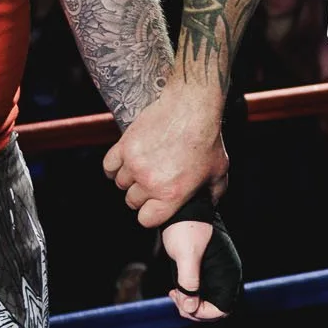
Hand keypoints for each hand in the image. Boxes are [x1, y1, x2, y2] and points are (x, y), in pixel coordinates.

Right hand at [104, 83, 226, 227]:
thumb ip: (213, 194)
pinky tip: (125, 162)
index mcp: (171, 194)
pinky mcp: (125, 146)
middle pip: (132, 201)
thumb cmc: (206, 138)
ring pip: (121, 183)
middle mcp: (150, 182)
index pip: (146, 220)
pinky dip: (114, 167)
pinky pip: (109, 166)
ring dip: (130, 179)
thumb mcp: (219, 172)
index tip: (155, 206)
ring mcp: (135, 164)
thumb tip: (208, 206)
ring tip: (144, 167)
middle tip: (153, 182)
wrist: (191, 107)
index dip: (150, 213)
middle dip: (142, 195)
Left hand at [161, 221, 227, 322]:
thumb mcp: (185, 254)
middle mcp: (227, 275)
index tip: (184, 304)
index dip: (202, 313)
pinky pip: (202, 292)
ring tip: (174, 294)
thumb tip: (190, 308)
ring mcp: (218, 272)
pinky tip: (176, 289)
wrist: (183, 207)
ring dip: (191, 305)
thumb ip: (188, 282)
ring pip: (208, 302)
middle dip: (195, 311)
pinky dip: (190, 296)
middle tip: (176, 298)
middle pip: (216, 308)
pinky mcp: (208, 269)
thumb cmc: (185, 227)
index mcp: (228, 273)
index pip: (222, 309)